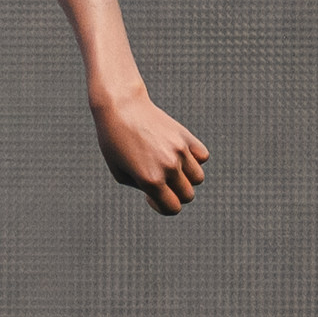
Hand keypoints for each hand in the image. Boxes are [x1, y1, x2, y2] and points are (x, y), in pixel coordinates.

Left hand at [92, 90, 207, 213]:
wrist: (120, 107)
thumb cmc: (114, 142)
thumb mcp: (120, 173)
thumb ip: (144, 188)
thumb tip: (164, 192)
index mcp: (151, 180)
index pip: (173, 209)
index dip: (162, 207)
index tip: (150, 195)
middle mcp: (169, 167)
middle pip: (188, 195)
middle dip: (174, 193)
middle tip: (159, 180)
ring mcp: (179, 151)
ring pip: (198, 178)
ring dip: (186, 178)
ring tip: (169, 166)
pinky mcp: (185, 136)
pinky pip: (203, 157)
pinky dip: (194, 159)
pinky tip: (178, 153)